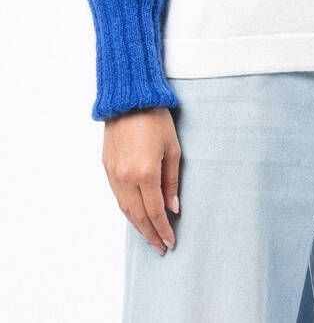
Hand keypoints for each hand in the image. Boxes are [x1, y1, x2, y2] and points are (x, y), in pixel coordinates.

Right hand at [102, 107, 180, 254]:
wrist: (129, 99)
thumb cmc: (156, 119)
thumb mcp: (173, 148)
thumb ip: (171, 181)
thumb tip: (172, 207)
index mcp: (145, 173)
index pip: (154, 212)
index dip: (163, 229)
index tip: (170, 242)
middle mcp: (126, 177)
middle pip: (138, 215)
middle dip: (150, 234)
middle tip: (160, 247)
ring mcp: (113, 173)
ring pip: (125, 208)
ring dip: (137, 225)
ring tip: (149, 237)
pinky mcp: (107, 167)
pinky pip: (117, 196)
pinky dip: (127, 210)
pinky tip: (135, 215)